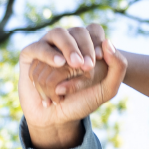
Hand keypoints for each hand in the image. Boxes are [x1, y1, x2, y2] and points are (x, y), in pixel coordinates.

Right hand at [19, 25, 125, 147]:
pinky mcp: (30, 54)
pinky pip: (38, 47)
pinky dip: (48, 54)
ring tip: (74, 64)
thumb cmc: (81, 102)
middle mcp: (66, 42)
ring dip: (69, 47)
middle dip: (84, 46)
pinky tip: (59, 63)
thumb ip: (118, 68)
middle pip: (77, 31)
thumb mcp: (106, 90)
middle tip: (87, 66)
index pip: (93, 30)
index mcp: (85, 46)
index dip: (97, 40)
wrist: (55, 118)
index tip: (99, 58)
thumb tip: (108, 42)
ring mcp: (48, 46)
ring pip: (58, 34)